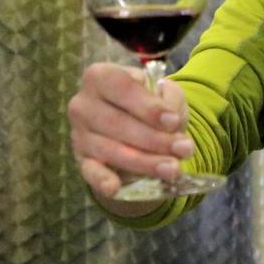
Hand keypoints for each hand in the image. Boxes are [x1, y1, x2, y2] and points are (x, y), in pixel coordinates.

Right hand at [68, 62, 195, 203]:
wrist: (135, 126)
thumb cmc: (149, 104)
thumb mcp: (165, 93)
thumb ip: (170, 99)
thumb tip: (171, 120)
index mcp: (100, 76)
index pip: (122, 88)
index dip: (148, 106)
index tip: (173, 122)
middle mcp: (83, 103)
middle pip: (118, 123)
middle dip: (155, 139)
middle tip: (184, 149)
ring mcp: (79, 134)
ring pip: (112, 150)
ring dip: (145, 162)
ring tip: (173, 169)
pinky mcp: (82, 160)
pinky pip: (90, 171)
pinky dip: (101, 180)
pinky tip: (114, 187)